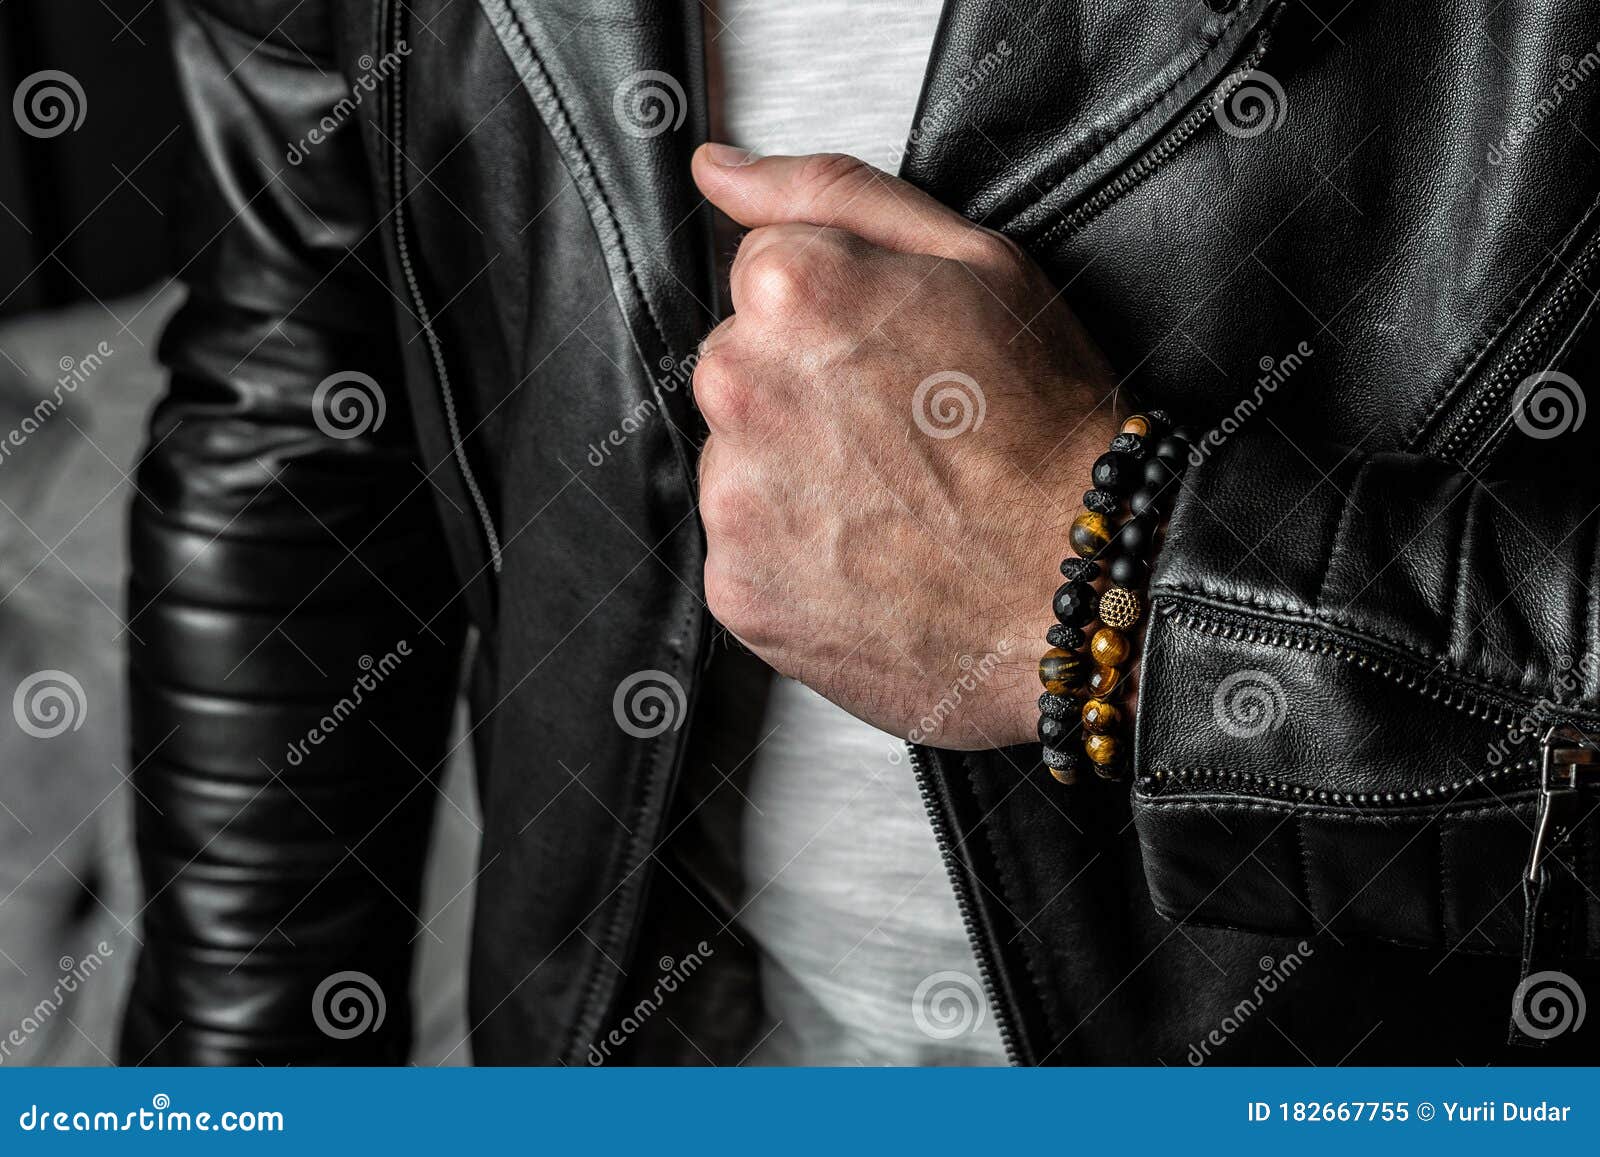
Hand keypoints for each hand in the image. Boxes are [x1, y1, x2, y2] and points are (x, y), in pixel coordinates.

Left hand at [690, 145, 1120, 750]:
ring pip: (739, 458)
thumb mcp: (975, 260)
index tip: (892, 356)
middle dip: (803, 388)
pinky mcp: (736, 587)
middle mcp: (742, 387)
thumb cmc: (1045, 429)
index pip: (762, 270)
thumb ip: (831, 192)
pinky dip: (793, 551)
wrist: (1077, 582)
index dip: (838, 310)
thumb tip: (721, 170)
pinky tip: (866, 550)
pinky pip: (745, 548)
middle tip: (899, 432)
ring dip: (793, 471)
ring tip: (887, 498)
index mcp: (792, 290)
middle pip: (740, 364)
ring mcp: (734, 496)